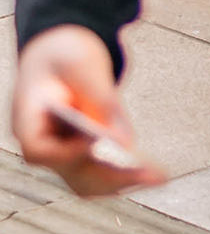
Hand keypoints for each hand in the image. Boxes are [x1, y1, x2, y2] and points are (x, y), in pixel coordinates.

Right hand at [12, 26, 164, 197]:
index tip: (93, 143)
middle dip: (110, 177)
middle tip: (150, 174)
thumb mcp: (84, 63)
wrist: (58, 50)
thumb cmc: (66, 53)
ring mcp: (60, 151)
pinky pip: (98, 174)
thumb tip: (127, 141)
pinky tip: (152, 172)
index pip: (38, 150)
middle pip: (70, 173)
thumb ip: (103, 100)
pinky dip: (122, 176)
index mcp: (27, 118)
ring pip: (86, 182)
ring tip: (158, 177)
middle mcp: (42, 142)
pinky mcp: (79, 153)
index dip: (64, 153)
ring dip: (120, 183)